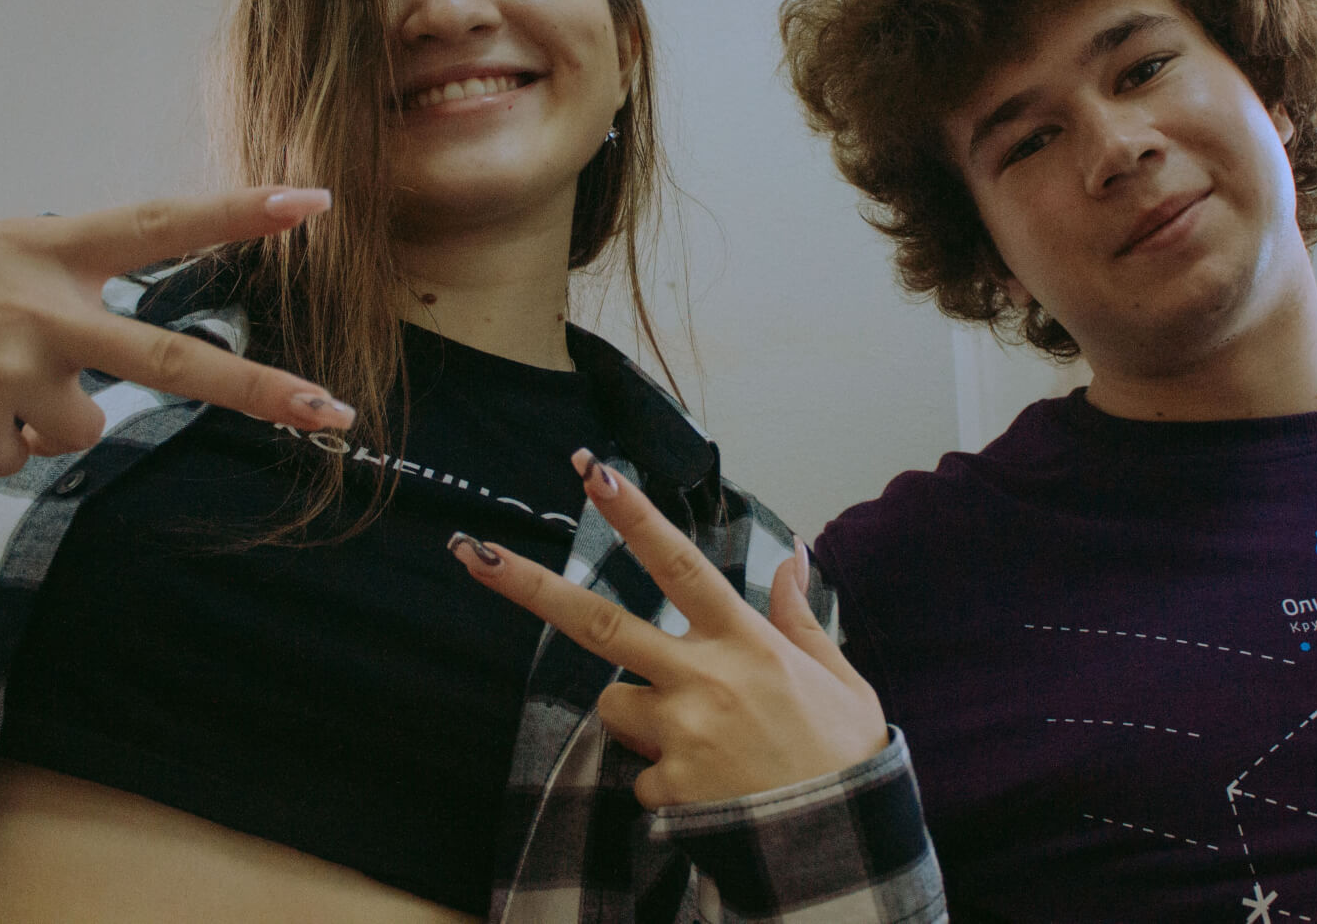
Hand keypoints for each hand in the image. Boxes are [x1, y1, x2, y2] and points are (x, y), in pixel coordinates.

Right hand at [0, 187, 355, 476]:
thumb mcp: (1, 249)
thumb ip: (74, 284)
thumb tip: (133, 362)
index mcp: (52, 249)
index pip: (162, 226)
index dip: (240, 214)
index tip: (316, 202)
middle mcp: (43, 312)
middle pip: (172, 362)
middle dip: (260, 392)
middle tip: (334, 411)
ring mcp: (12, 377)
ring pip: (83, 429)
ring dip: (43, 416)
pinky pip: (21, 457)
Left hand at [451, 449, 888, 807]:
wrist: (841, 844)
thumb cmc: (841, 755)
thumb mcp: (837, 676)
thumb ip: (800, 617)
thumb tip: (795, 556)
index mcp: (744, 641)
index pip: (679, 564)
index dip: (635, 516)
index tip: (594, 473)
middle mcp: (703, 678)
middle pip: (599, 623)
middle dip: (531, 587)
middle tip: (475, 553)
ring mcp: (680, 732)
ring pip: (616, 704)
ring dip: (640, 714)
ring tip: (704, 740)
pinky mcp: (667, 786)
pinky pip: (640, 774)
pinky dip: (665, 781)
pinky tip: (712, 789)